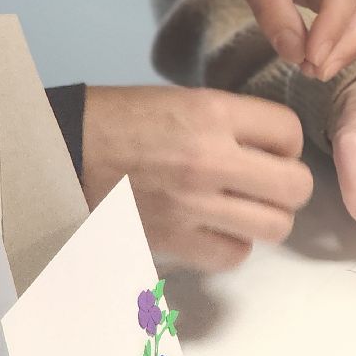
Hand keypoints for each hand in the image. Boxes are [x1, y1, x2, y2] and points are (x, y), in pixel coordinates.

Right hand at [81, 86, 312, 269]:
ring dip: (266, 218)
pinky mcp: (173, 240)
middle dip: (289, 185)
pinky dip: (232, 245)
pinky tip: (217, 229)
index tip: (271, 148)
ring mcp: (193, 205)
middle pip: (295, 187)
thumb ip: (233, 122)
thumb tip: (273, 147)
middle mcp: (210, 160)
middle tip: (268, 182)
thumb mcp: (183, 100)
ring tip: (247, 208)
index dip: (287, 143)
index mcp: (213, 114)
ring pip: (275, 226)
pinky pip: (233, 255)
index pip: (290, 133)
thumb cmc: (120, 120)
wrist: (60, 152)